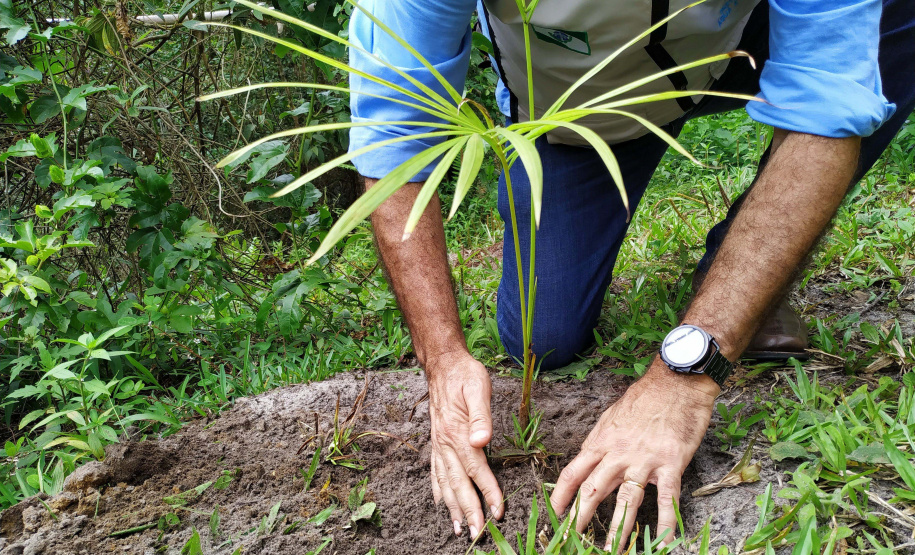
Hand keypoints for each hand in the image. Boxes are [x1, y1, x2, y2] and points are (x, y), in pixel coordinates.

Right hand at [427, 351, 503, 537]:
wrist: (443, 364)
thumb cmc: (465, 375)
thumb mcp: (477, 388)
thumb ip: (481, 416)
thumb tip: (482, 440)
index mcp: (458, 432)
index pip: (476, 468)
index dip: (488, 491)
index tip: (498, 511)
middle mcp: (445, 443)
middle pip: (459, 483)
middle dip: (469, 510)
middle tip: (477, 534)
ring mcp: (438, 444)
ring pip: (445, 482)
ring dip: (453, 507)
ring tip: (459, 528)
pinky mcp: (437, 442)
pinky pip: (435, 472)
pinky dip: (438, 491)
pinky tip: (441, 504)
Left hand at [549, 363, 717, 550]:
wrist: (676, 383)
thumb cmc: (645, 398)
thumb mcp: (612, 417)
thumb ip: (601, 440)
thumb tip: (588, 457)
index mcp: (601, 442)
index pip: (573, 473)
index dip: (560, 496)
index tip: (552, 514)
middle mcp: (618, 454)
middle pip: (593, 491)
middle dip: (580, 519)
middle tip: (571, 541)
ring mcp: (644, 460)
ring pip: (626, 500)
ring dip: (617, 529)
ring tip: (609, 551)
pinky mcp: (671, 463)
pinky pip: (666, 498)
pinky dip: (665, 522)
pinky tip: (663, 541)